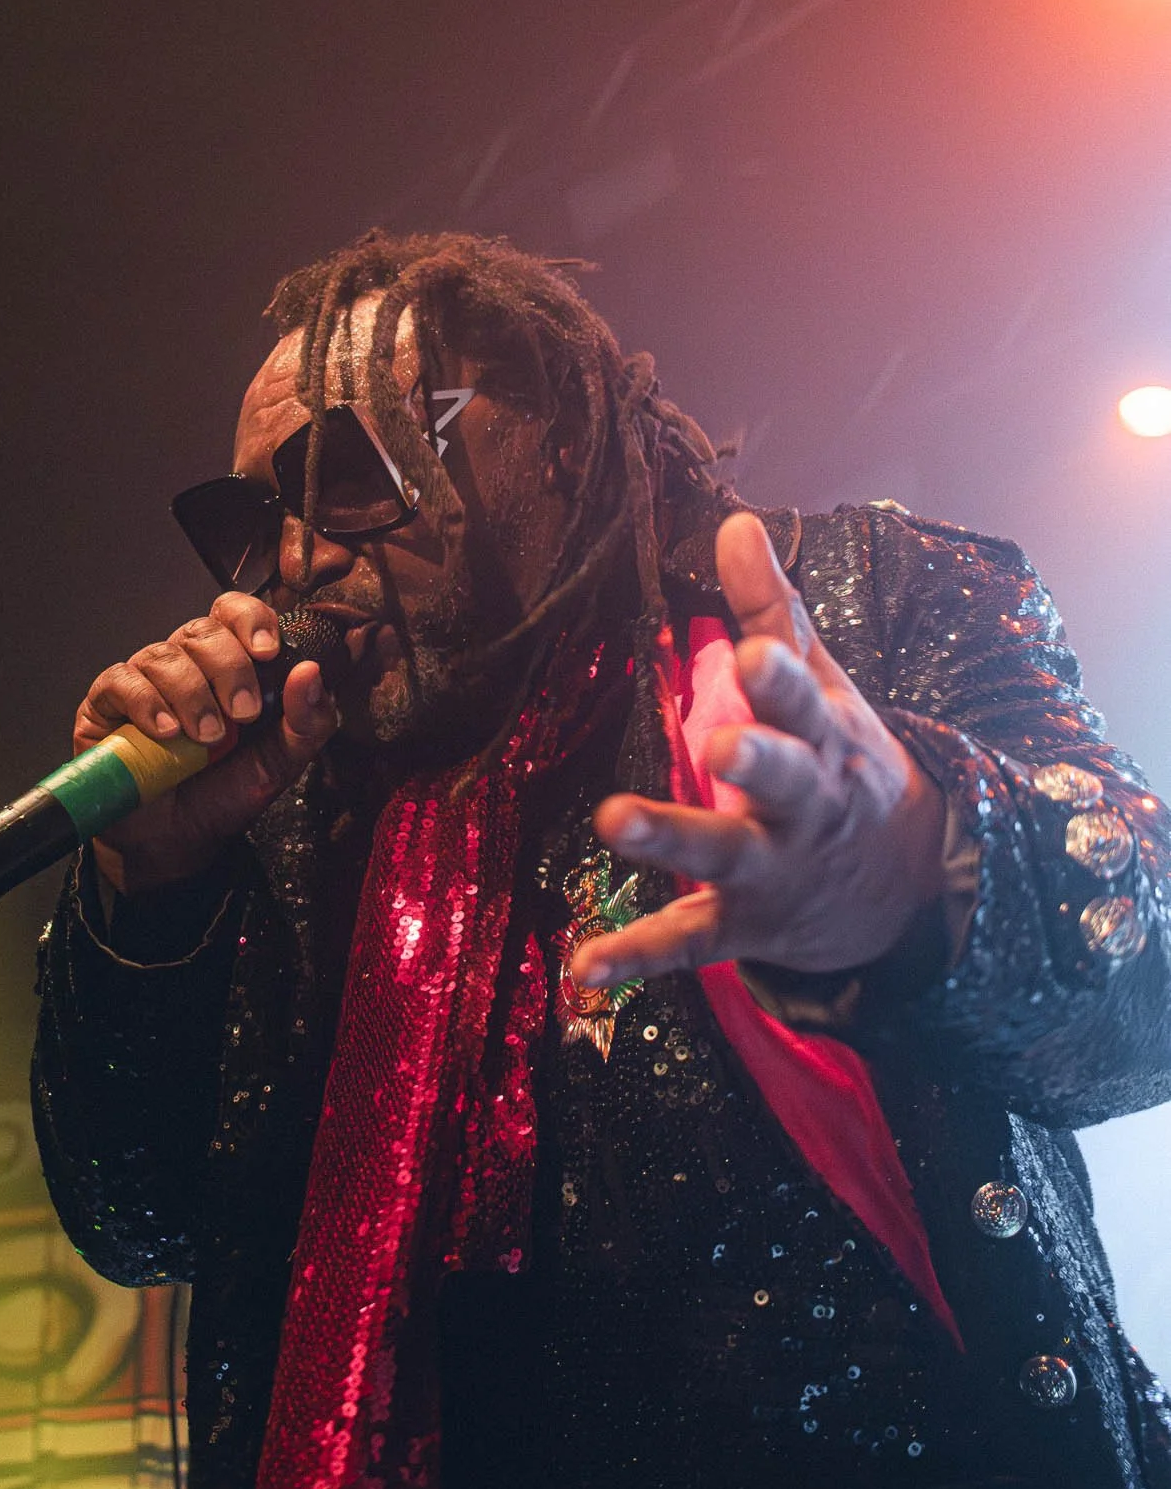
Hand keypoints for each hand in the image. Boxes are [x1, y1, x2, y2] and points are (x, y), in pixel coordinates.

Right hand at [76, 593, 338, 895]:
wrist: (175, 843)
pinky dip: (146, 702)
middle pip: (202, 631)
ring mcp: (142, 682)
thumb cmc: (224, 795)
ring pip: (163, 656)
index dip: (250, 620)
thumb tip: (312, 673)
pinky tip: (165, 732)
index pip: (233, 614)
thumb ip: (305, 722)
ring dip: (192, 694)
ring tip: (206, 739)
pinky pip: (120, 681)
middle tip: (243, 714)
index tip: (268, 652)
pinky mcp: (103, 705)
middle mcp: (183, 665)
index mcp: (227, 666)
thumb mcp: (280, 764)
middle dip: (229, 668)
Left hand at [570, 511, 945, 985]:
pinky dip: (636, 957)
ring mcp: (772, 867)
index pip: (803, 700)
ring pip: (722, 854)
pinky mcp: (742, 922)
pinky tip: (583, 968)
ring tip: (614, 821)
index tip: (754, 657)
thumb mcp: (824, 688)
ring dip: (671, 839)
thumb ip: (772, 610)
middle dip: (757, 761)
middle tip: (722, 746)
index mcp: (822, 738)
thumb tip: (734, 521)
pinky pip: (687, 940)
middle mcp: (802, 804)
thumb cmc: (843, 765)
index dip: (781, 680)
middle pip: (782, 778)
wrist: (905, 886)